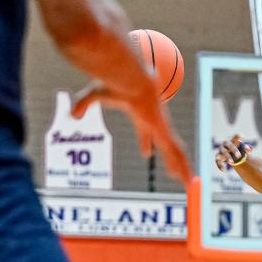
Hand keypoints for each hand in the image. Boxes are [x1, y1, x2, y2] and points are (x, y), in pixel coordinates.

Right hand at [72, 80, 190, 184]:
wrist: (130, 77)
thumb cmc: (115, 83)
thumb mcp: (94, 95)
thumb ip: (83, 105)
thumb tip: (72, 116)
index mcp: (141, 114)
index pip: (145, 133)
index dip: (146, 143)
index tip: (147, 154)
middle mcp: (155, 123)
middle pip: (165, 146)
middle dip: (170, 160)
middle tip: (174, 173)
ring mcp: (161, 127)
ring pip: (174, 152)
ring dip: (181, 168)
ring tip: (189, 184)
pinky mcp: (164, 131)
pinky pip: (175, 153)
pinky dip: (182, 166)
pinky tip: (187, 178)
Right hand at [214, 135, 252, 171]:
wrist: (232, 156)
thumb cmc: (239, 151)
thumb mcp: (244, 150)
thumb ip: (248, 149)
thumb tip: (249, 150)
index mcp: (233, 140)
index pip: (236, 137)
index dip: (238, 136)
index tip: (241, 136)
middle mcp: (226, 144)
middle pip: (229, 145)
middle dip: (234, 150)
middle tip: (239, 156)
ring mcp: (221, 150)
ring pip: (223, 152)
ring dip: (227, 157)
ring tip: (232, 162)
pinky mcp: (218, 158)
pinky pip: (217, 161)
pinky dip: (220, 165)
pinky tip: (224, 170)